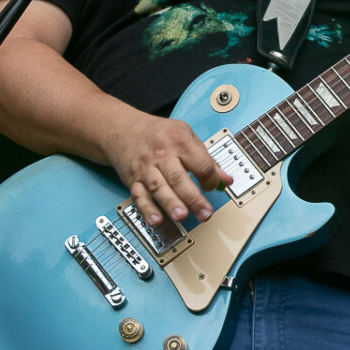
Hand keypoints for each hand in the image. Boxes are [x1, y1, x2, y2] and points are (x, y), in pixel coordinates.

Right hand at [103, 110, 227, 227]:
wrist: (124, 130)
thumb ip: (207, 158)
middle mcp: (161, 154)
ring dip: (171, 204)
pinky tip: (157, 219)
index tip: (213, 187)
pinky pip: (139, 196)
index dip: (210, 178)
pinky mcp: (133, 180)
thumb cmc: (159, 133)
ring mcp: (146, 168)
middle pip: (179, 178)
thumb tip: (225, 179)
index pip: (200, 163)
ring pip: (159, 188)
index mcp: (179, 141)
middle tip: (205, 213)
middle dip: (193, 198)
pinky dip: (147, 209)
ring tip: (182, 216)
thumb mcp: (187, 136)